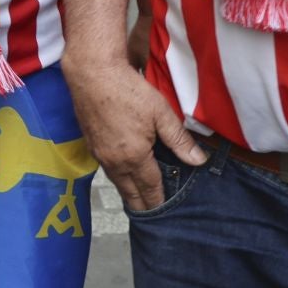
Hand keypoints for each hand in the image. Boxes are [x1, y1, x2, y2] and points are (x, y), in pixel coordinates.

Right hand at [66, 59, 204, 210]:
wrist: (92, 72)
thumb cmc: (127, 89)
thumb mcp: (160, 112)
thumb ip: (179, 139)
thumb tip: (198, 161)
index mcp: (134, 157)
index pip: (150, 187)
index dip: (158, 201)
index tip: (166, 213)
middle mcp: (114, 162)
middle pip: (130, 193)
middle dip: (142, 205)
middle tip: (153, 215)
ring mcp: (99, 154)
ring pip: (116, 182)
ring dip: (128, 192)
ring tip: (139, 199)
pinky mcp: (90, 144)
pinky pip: (106, 170)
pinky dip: (117, 178)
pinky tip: (122, 174)